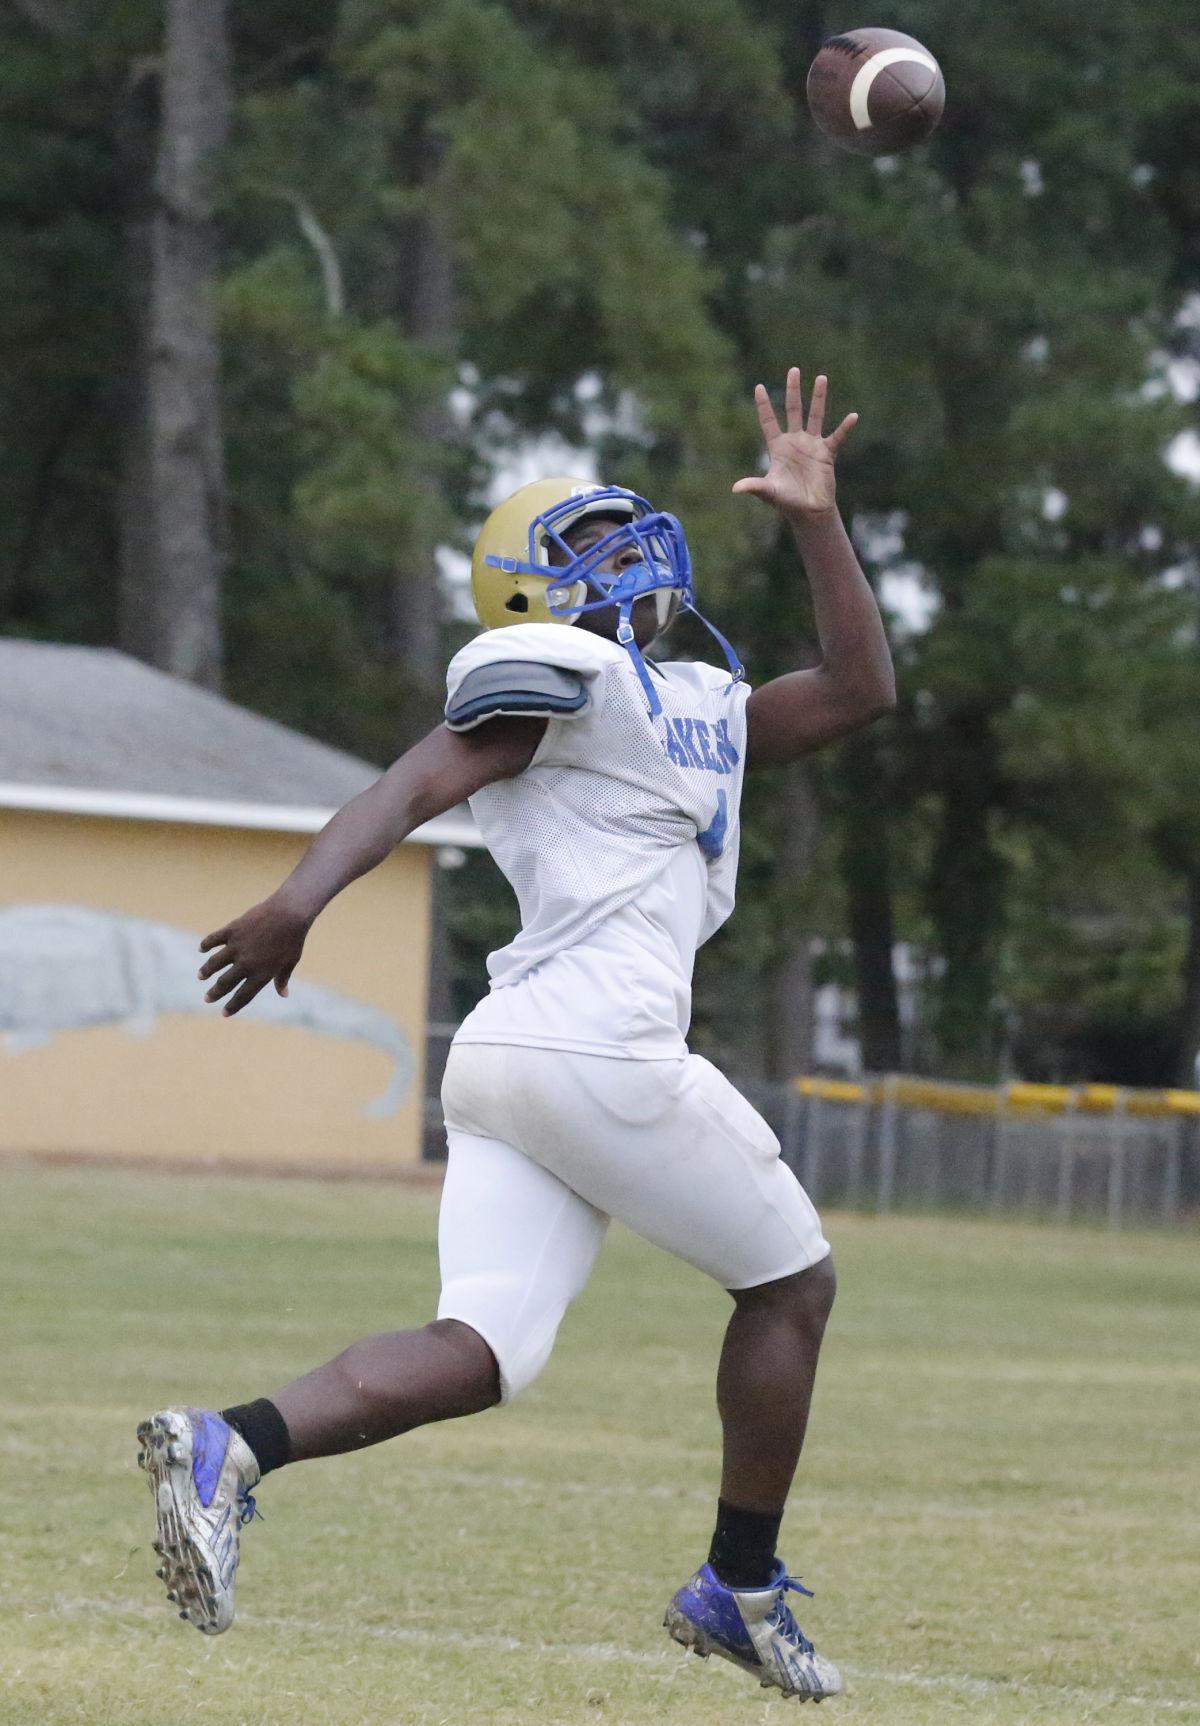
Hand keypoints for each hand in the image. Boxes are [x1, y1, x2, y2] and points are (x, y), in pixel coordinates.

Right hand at [197, 893, 311, 1016]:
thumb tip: (284, 994)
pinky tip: (201, 949)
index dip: (233, 1006)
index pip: (243, 996)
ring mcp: (237, 947)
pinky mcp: (232, 931)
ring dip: (206, 971)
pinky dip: (206, 944)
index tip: (224, 1013)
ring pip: (215, 963)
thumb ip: (282, 978)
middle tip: (207, 998)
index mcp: (261, 974)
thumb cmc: (293, 939)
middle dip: (215, 993)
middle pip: (225, 983)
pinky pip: (214, 939)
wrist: (289, 913)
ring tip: (201, 976)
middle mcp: (246, 963)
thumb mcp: (291, 961)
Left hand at [732, 368, 857, 521]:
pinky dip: (845, 428)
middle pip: (793, 410)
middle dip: (792, 390)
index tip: (758, 386)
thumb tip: (736, 489)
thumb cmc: (787, 502)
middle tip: (793, 370)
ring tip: (821, 378)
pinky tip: (853, 417)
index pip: (769, 421)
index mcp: (778, 447)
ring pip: (815, 416)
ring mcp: (811, 445)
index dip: (764, 405)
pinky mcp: (826, 453)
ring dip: (818, 398)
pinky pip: (837, 437)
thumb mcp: (769, 492)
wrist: (809, 512)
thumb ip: (755, 486)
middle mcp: (794, 441)